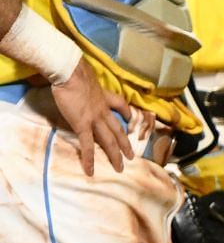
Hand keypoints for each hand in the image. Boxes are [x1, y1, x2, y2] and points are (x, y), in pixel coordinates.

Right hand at [49, 61, 132, 175]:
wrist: (71, 73)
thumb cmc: (75, 72)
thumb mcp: (86, 77)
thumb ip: (87, 82)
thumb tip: (80, 77)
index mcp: (104, 97)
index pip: (120, 105)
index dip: (127, 113)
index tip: (131, 119)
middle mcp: (103, 110)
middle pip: (118, 129)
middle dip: (125, 144)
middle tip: (131, 156)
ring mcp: (95, 119)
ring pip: (109, 140)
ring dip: (115, 155)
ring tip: (120, 168)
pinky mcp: (83, 125)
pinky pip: (88, 145)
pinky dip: (89, 159)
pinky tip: (91, 171)